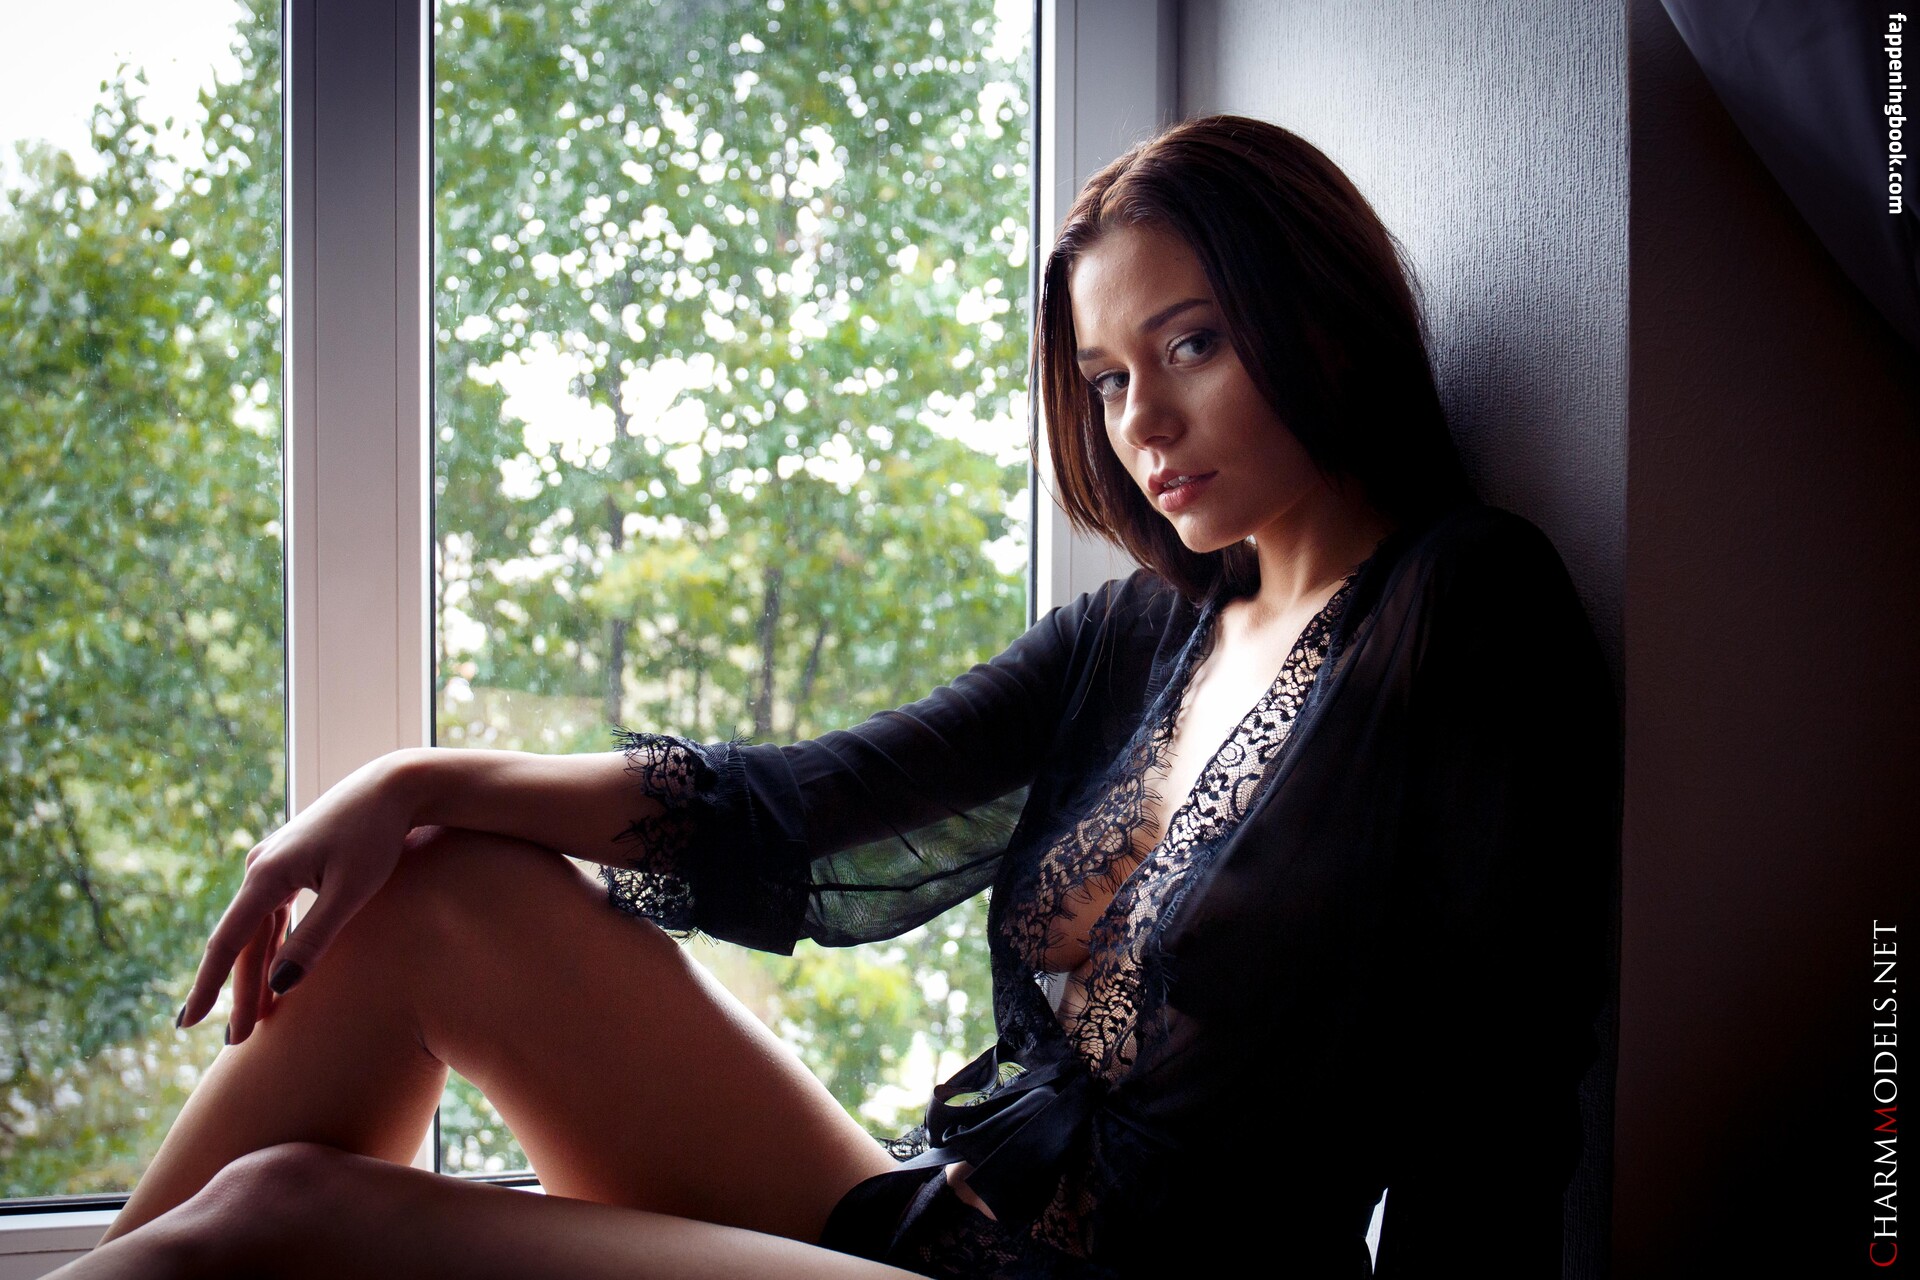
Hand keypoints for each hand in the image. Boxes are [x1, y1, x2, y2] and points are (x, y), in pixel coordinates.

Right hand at [178, 750, 420, 1043]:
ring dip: (256, 973)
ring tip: (255, 1018)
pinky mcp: (292, 862)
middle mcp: (260, 867)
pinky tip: (274, 974)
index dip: (208, 986)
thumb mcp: (351, 892)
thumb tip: (279, 985)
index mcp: (267, 875)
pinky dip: (272, 947)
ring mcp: (274, 863)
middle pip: (242, 942)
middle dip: (239, 992)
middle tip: (236, 1041)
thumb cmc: (378, 837)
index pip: (228, 942)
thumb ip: (315, 938)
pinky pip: (273, 915)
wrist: (395, 788)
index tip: (187, 1022)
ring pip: (258, 930)